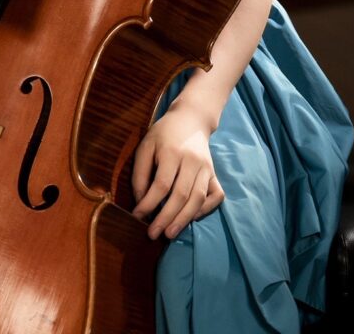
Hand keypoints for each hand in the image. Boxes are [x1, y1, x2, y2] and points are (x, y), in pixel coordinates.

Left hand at [131, 101, 223, 239]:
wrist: (191, 119)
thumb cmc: (163, 134)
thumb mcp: (146, 146)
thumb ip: (140, 173)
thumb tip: (140, 201)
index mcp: (172, 152)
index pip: (161, 185)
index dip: (149, 204)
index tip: (137, 217)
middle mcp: (192, 161)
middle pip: (180, 195)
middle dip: (166, 218)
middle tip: (153, 234)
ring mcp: (206, 168)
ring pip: (198, 199)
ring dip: (184, 219)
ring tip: (170, 233)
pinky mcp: (214, 173)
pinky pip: (216, 196)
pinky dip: (206, 210)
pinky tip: (192, 218)